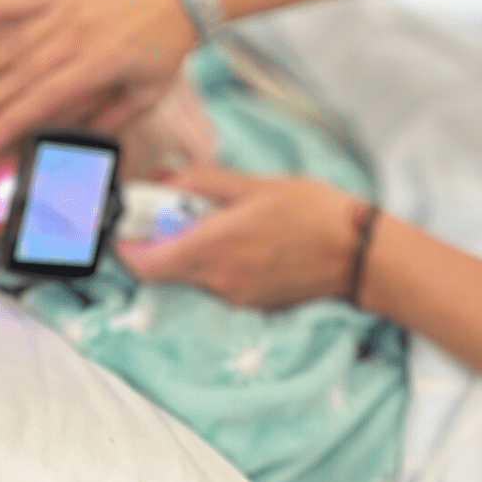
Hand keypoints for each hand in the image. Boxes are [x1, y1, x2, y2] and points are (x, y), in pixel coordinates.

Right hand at [0, 0, 196, 148]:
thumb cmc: (161, 52)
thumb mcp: (147, 94)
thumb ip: (110, 120)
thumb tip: (73, 146)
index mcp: (102, 64)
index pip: (48, 96)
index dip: (14, 119)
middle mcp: (80, 36)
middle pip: (21, 72)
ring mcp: (70, 10)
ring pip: (15, 41)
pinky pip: (26, 1)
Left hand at [115, 164, 360, 309]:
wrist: (359, 253)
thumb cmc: (312, 212)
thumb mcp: (256, 184)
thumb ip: (206, 181)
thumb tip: (167, 179)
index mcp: (214, 247)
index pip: (145, 261)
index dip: (124, 245)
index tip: (122, 223)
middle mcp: (218, 280)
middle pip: (164, 269)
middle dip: (157, 240)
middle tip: (168, 210)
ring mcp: (235, 296)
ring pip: (191, 275)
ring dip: (187, 249)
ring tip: (212, 218)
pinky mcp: (252, 302)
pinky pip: (216, 282)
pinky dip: (212, 261)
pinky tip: (238, 237)